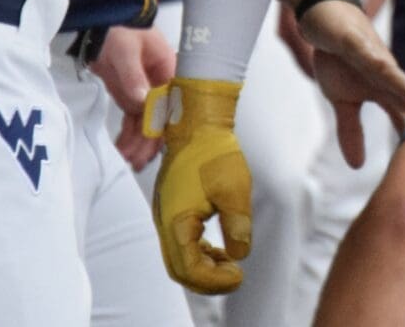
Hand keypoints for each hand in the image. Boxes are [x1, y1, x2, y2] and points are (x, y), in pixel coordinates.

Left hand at [90, 24, 175, 171]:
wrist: (101, 22)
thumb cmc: (120, 28)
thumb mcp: (126, 49)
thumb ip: (133, 76)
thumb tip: (142, 100)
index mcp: (169, 70)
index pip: (173, 104)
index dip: (165, 126)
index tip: (155, 146)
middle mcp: (162, 84)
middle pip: (161, 119)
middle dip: (149, 142)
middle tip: (136, 160)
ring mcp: (146, 92)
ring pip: (146, 124)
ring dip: (138, 143)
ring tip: (127, 161)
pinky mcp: (131, 96)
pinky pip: (133, 121)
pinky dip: (128, 136)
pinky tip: (123, 149)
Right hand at [147, 78, 252, 293]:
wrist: (196, 124)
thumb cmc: (215, 152)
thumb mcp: (235, 188)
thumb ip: (238, 224)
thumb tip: (240, 254)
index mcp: (176, 221)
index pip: (189, 269)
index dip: (214, 281)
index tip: (239, 274)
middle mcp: (165, 222)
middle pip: (179, 269)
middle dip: (207, 280)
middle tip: (235, 276)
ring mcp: (165, 216)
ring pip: (178, 257)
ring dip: (203, 267)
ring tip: (230, 263)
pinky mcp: (170, 209)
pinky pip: (180, 242)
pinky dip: (198, 252)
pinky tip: (220, 249)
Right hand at [298, 0, 404, 166]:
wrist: (326, 16)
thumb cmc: (338, 58)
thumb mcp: (341, 100)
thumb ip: (351, 130)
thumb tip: (357, 166)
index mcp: (384, 90)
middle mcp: (386, 74)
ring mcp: (372, 56)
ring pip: (393, 74)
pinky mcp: (355, 40)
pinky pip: (365, 52)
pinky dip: (374, 61)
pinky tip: (384, 70)